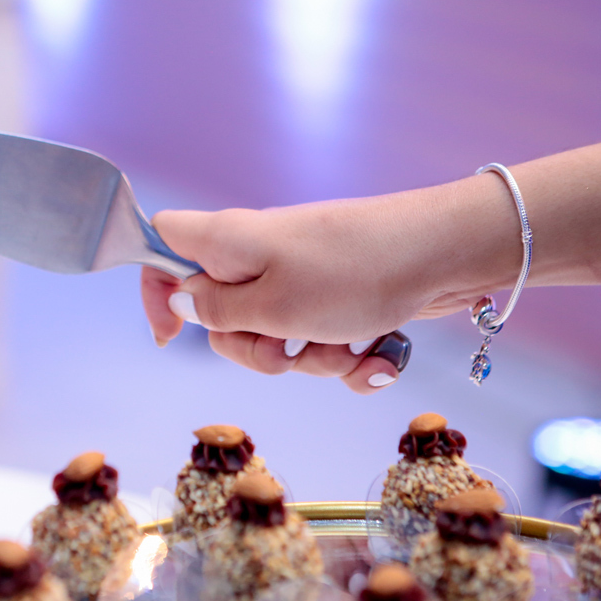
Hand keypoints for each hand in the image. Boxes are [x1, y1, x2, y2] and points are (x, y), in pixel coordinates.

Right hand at [140, 187, 513, 392]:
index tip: (169, 336)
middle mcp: (260, 256)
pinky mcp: (339, 296)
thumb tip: (177, 301)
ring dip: (312, 358)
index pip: (161, 243)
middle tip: (284, 347)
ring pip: (277, 336)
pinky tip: (376, 354)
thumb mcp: (271, 307)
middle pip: (221, 314)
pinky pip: (323, 340)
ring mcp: (301, 276)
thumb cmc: (354, 274)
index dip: (154, 288)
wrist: (446, 255)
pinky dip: (348, 356)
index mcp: (229, 242)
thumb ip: (215, 311)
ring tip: (347, 345)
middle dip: (254, 349)